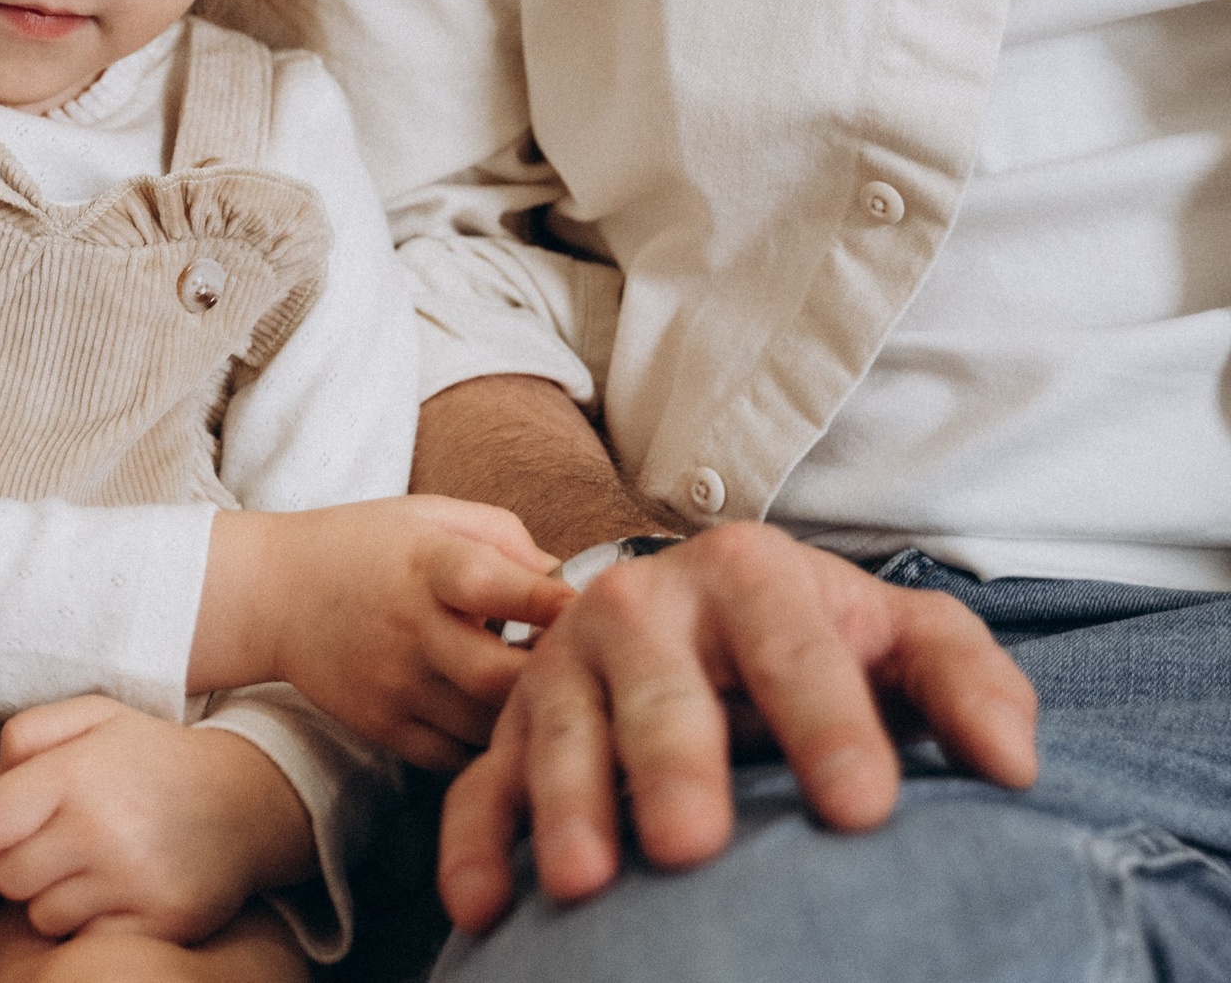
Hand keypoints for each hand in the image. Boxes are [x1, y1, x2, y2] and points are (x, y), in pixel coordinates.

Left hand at [0, 696, 310, 942]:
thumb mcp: (92, 717)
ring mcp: (135, 882)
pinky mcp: (161, 923)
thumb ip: (25, 736)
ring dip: (54, 897)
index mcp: (78, 773)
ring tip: (89, 866)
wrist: (246, 799)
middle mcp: (104, 829)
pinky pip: (86, 940)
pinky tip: (115, 893)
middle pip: (7, 878)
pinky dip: (91, 923)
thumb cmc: (152, 758)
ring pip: (42, 916)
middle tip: (50, 847)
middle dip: (16, 865)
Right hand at [196, 497, 576, 771]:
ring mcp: (395, 684)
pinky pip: (456, 759)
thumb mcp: (431, 515)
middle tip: (587, 672)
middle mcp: (412, 628)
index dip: (553, 603)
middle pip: (501, 677)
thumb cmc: (365, 545)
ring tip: (555, 703)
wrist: (272, 593)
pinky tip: (504, 726)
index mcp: (429, 564)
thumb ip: (507, 539)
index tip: (597, 613)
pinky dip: (490, 750)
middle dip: (556, 681)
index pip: (496, 585)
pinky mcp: (381, 726)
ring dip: (530, 720)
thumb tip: (570, 587)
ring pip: (486, 728)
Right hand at [436, 522, 1039, 931]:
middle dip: (671, 761)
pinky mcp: (511, 727)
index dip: (829, 726)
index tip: (866, 809)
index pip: (794, 647)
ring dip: (567, 806)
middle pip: (657, 685)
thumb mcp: (895, 634)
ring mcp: (564, 666)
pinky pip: (479, 783)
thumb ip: (964, 677)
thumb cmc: (809, 641)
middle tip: (693, 844)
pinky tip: (485, 912)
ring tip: (584, 885)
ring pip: (560, 731)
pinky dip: (472, 847)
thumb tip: (1012, 764)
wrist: (690, 612)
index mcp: (745, 572)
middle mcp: (639, 604)